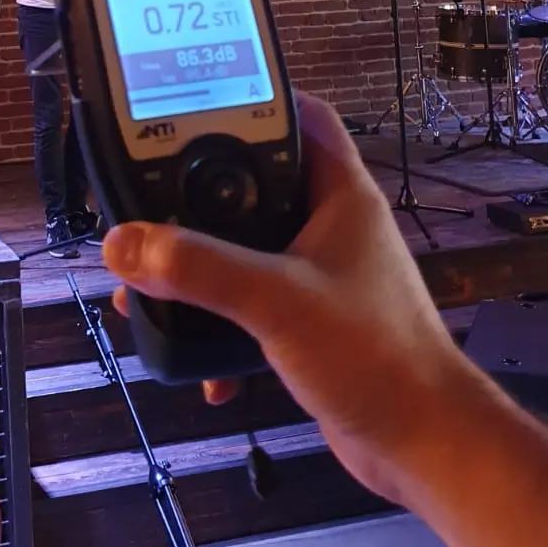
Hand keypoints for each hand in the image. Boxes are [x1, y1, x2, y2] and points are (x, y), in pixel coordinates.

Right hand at [101, 92, 473, 503]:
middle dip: (197, 192)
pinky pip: (248, 300)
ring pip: (245, 245)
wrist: (423, 445)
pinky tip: (191, 349)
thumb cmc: (374, 357)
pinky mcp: (309, 319)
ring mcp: (320, 273)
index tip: (190, 102)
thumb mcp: (276, 301)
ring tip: (147, 274)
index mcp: (340, 195)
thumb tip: (124, 244)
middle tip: (145, 193)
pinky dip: (217, 318)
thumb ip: (198, 269)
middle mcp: (331, 224)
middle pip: (254, 182)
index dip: (248, 100)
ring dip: (198, 260)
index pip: (299, 116)